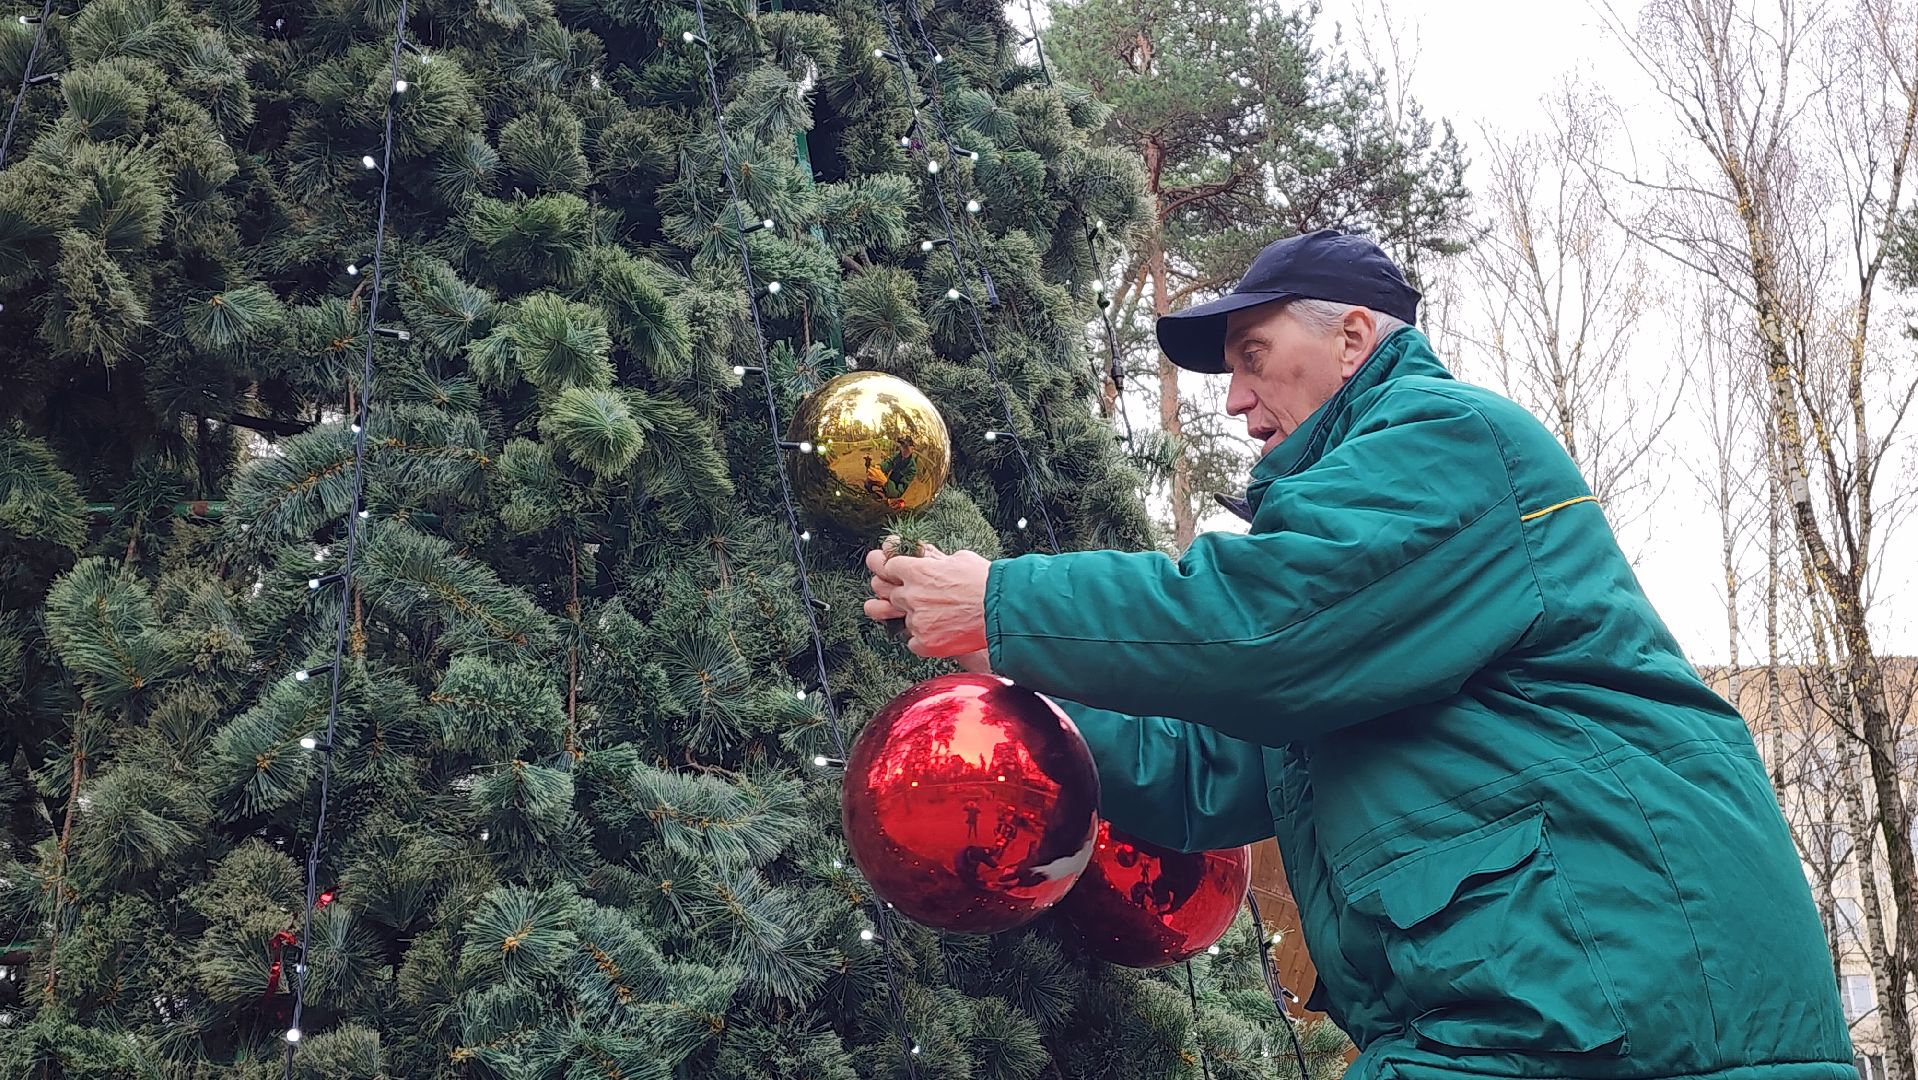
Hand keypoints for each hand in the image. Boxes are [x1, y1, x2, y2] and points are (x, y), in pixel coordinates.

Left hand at [864, 538, 991, 659]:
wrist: (1002, 611)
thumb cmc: (987, 583)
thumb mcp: (960, 559)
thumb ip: (937, 559)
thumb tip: (930, 559)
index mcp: (918, 571)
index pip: (887, 566)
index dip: (892, 569)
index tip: (894, 572)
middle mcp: (912, 595)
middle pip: (889, 593)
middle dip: (901, 594)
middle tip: (918, 596)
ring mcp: (917, 620)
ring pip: (901, 619)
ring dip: (913, 617)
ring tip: (935, 616)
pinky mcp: (925, 642)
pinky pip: (913, 642)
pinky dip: (924, 639)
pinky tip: (940, 633)